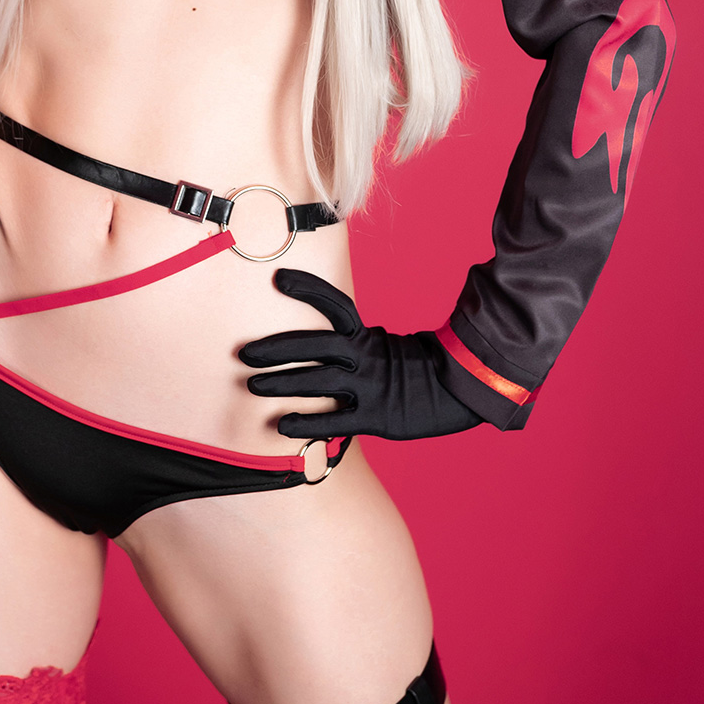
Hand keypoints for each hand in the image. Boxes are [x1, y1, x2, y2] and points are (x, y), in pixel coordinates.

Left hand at [238, 268, 481, 440]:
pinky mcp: (375, 418)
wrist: (459, 395)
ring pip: (317, 381)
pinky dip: (306, 423)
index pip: (335, 306)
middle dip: (276, 349)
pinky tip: (281, 425)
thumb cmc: (414, 372)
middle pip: (314, 346)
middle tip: (244, 354)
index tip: (279, 278)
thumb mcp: (385, 347)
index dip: (308, 289)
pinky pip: (334, 421)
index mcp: (368, 337)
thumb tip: (320, 340)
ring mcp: (370, 388)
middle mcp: (366, 357)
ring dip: (282, 383)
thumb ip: (354, 343)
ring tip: (252, 386)